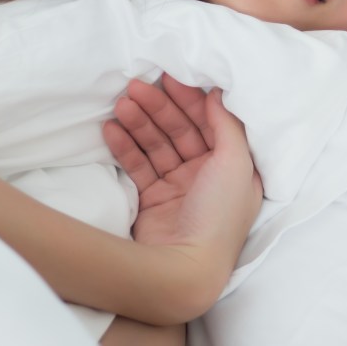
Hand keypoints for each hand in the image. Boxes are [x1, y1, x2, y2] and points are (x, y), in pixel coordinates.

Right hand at [103, 74, 262, 305]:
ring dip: (139, 122)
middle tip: (135, 85)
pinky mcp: (152, 200)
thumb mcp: (236, 164)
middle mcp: (207, 175)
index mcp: (233, 167)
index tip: (169, 76)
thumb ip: (227, 124)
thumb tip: (219, 91)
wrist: (184, 269)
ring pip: (156, 144)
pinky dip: (124, 146)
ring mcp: (178, 188)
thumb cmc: (218, 216)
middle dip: (159, 107)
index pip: (210, 122)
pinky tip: (111, 128)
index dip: (191, 98)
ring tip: (120, 104)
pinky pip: (137, 165)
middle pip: (180, 130)